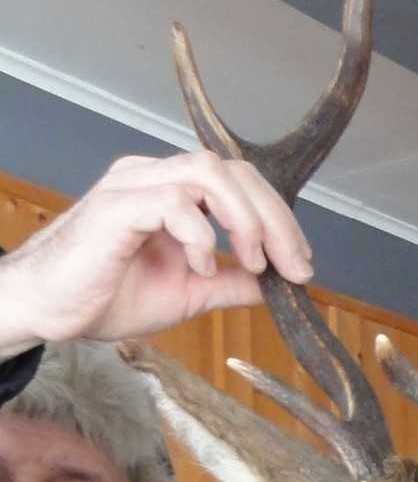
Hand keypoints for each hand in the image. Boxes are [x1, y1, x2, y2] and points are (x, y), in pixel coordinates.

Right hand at [0, 151, 314, 356]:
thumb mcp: (190, 294)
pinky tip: (201, 268)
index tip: (301, 264)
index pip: (239, 182)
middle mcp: (154, 177)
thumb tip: (276, 283)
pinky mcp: (116, 207)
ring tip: (255, 263)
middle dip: (275, 219)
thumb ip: (232, 282)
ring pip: (207, 173)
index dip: (279, 217)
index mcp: (172, 191)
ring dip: (245, 219)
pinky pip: (172, 202)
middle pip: (232, 170)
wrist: (51, 311)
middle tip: (294, 266)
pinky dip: (200, 235)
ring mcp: (133, 185)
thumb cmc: (107, 295)